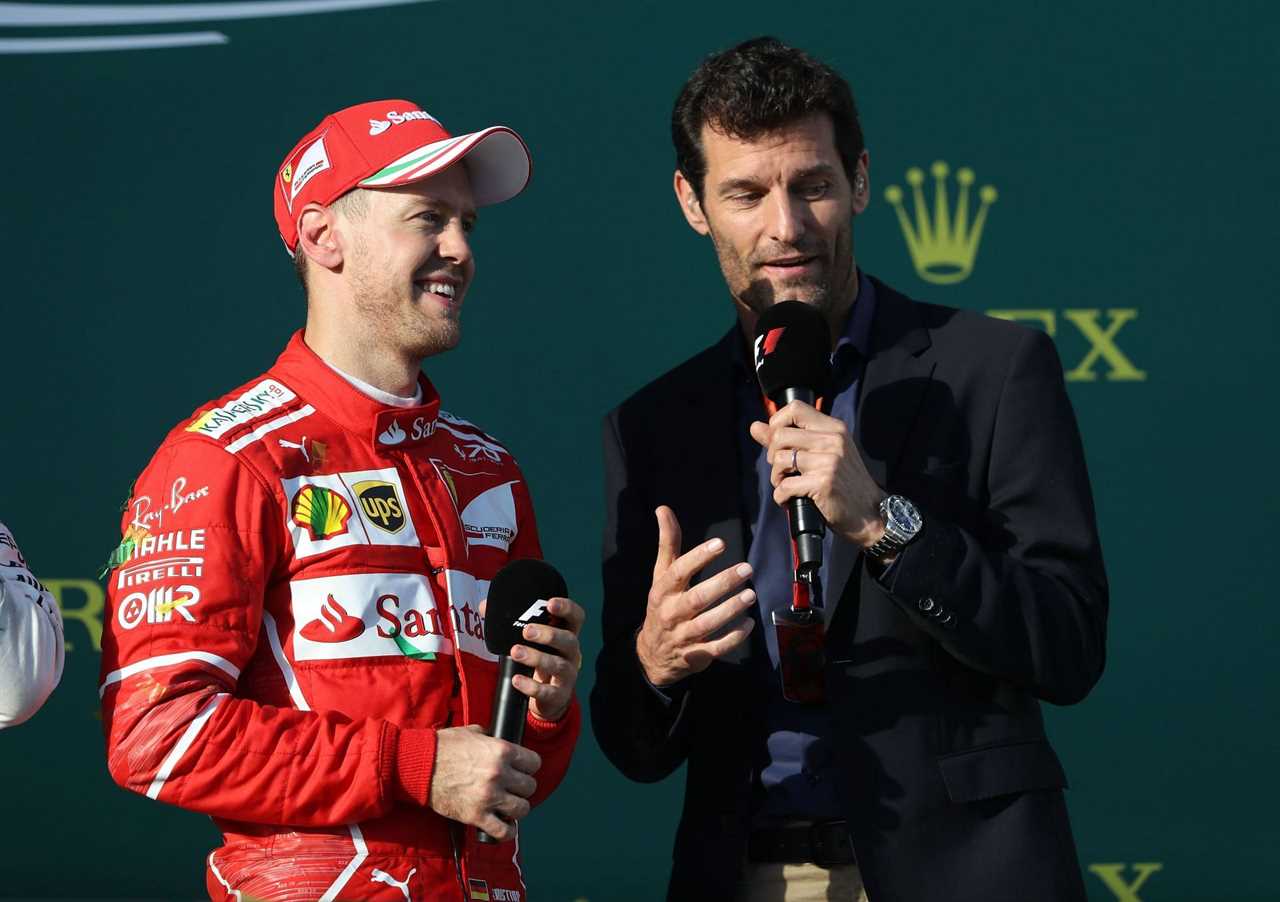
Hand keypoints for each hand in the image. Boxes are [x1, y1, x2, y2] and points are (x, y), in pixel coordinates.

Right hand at [429, 724, 540, 841]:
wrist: (419, 766)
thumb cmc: (442, 747)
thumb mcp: (472, 733)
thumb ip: (490, 738)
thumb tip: (498, 741)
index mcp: (501, 751)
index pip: (534, 763)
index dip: (529, 767)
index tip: (523, 770)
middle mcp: (499, 774)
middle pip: (530, 787)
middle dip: (522, 788)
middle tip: (513, 788)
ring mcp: (489, 797)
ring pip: (522, 809)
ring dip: (517, 808)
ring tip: (509, 806)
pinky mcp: (476, 816)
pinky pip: (503, 831)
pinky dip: (508, 831)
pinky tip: (507, 827)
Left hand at [507, 596, 585, 721]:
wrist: (548, 698)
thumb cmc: (540, 659)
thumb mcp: (531, 642)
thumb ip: (510, 622)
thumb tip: (485, 607)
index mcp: (566, 635)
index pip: (576, 618)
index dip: (567, 608)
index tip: (550, 603)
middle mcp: (571, 654)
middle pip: (569, 640)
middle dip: (549, 634)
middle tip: (527, 631)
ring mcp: (567, 675)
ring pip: (558, 665)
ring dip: (536, 657)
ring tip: (515, 651)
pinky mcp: (558, 695)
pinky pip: (547, 691)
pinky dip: (531, 686)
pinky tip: (516, 679)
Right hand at [635, 505, 755, 687]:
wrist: (652, 655)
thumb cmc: (662, 605)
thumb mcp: (661, 575)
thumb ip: (667, 543)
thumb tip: (663, 509)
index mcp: (662, 590)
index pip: (679, 571)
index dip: (698, 557)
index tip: (720, 543)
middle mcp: (671, 613)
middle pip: (697, 598)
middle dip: (722, 583)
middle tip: (747, 568)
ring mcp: (684, 636)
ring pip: (708, 623)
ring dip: (731, 609)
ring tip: (751, 594)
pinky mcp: (696, 655)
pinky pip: (717, 648)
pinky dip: (733, 637)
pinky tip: (749, 623)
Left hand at [749, 400, 885, 548]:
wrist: (871, 514)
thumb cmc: (845, 484)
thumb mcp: (823, 454)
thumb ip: (790, 438)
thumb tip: (755, 426)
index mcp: (834, 429)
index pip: (795, 408)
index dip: (777, 423)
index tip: (778, 443)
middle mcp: (833, 440)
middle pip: (780, 435)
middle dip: (772, 456)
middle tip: (783, 471)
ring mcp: (829, 461)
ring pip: (779, 460)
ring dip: (777, 478)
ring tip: (788, 486)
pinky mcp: (823, 483)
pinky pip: (784, 486)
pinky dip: (781, 497)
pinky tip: (791, 500)